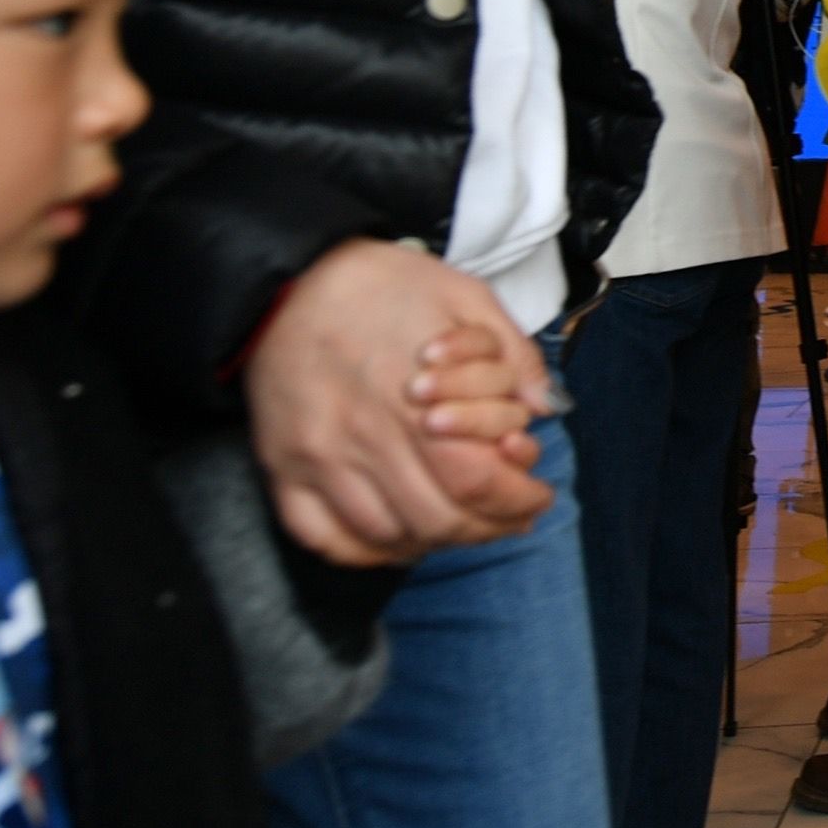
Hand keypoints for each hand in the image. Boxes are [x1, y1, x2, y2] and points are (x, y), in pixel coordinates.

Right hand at [245, 241, 553, 565]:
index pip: (476, 482)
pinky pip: (322, 537)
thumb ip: (512, 355)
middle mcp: (365, 437)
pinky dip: (364, 550)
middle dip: (484, 528)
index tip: (535, 497)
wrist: (291, 276)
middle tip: (505, 518)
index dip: (516, 500)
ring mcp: (319, 459)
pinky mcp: (282, 468)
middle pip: (436, 520)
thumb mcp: (464, 296)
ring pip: (386, 536)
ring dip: (430, 540)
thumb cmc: (382, 285)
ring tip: (457, 523)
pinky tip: (394, 536)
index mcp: (416, 399)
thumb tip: (545, 407)